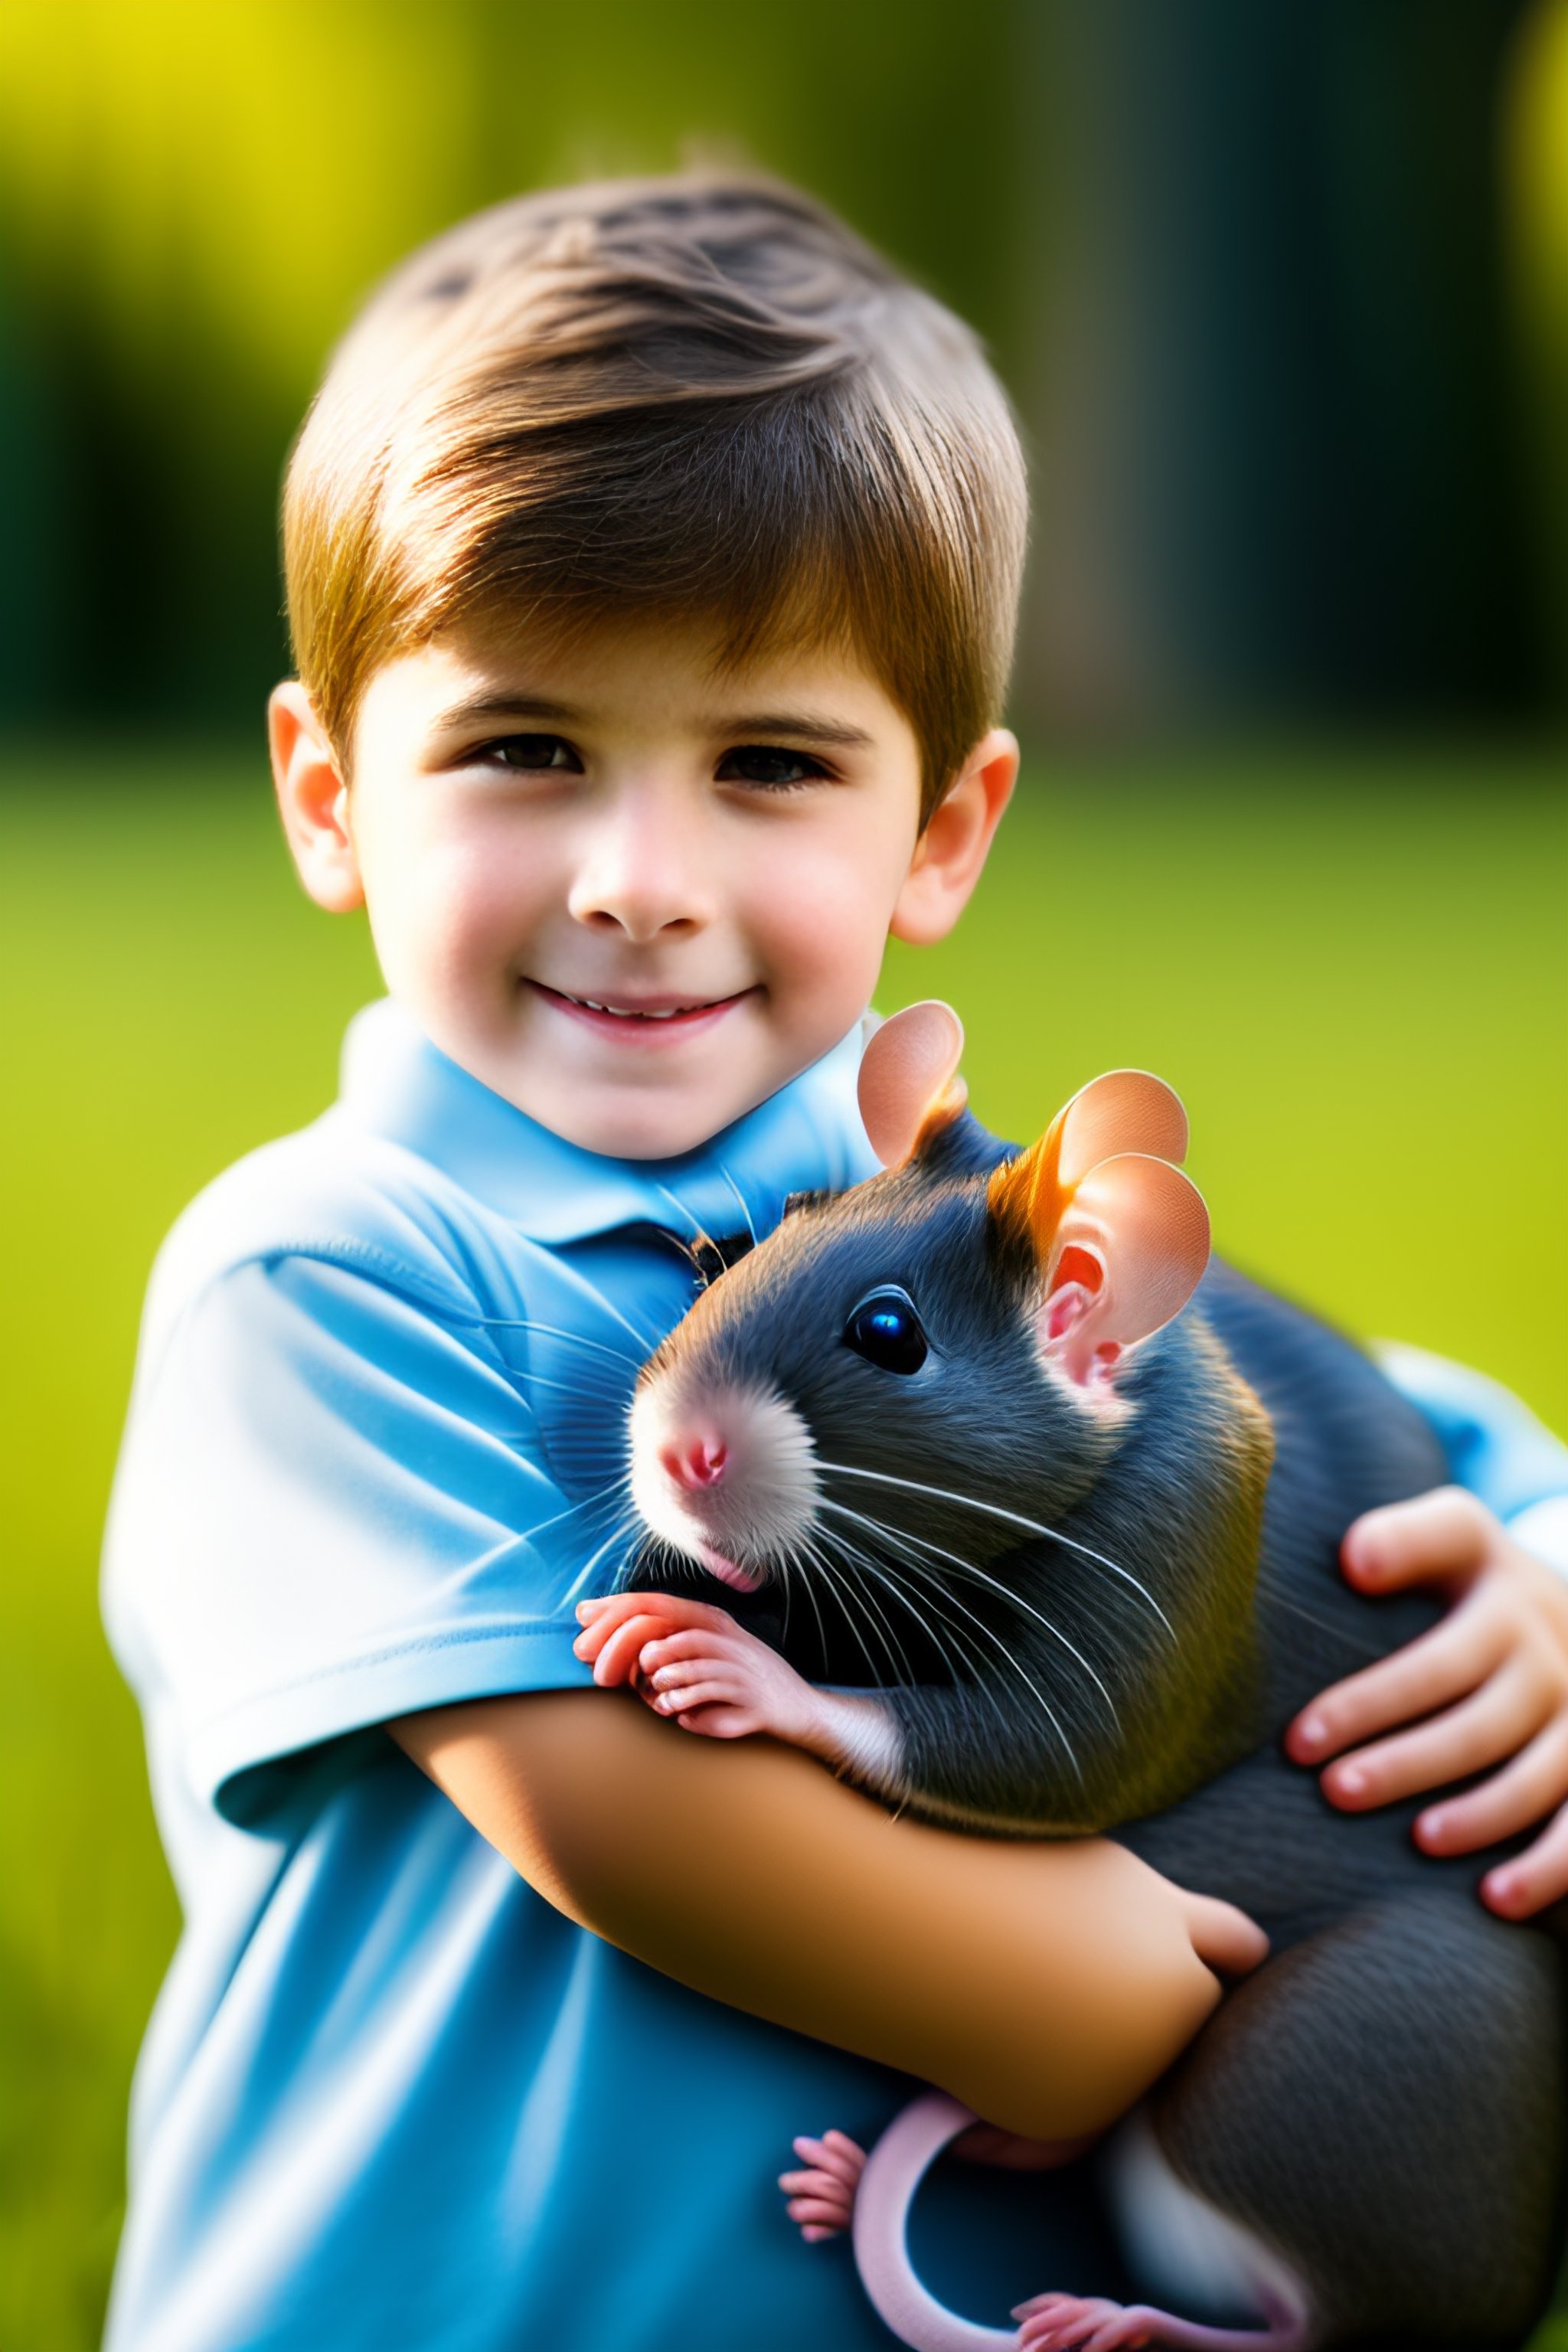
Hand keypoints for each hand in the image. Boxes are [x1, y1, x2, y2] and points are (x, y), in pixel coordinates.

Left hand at [575, 1590, 827, 1746]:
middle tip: (617, 1670)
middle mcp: (725, 1636)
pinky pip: (710, 1693)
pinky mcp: (750, 1696)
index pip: (658, 1604)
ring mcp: (740, 1664)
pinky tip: (676, 1713)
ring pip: (692, 1660)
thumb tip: (617, 1644)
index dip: (618, 1607)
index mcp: (711, 1619)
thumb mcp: (707, 1654)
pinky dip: (686, 1704)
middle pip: (672, 1630)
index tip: (583, 1616)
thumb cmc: (739, 1681)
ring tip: (656, 1693)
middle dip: (637, 1647)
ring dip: (665, 1678)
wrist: (796, 1708)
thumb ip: (667, 1646)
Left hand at [1285, 1488, 1567, 1917]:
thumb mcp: (1451, 1533)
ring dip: (1478, 1814)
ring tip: (1416, 1842)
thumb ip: (1404, 1539)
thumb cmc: (1471, 1577)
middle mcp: (1546, 1649)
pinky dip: (1544, 1865)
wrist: (1565, 1607)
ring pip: (1535, 1774)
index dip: (1374, 1695)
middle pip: (1477, 1718)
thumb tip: (1354, 1559)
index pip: (1436, 1655)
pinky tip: (1494, 1897)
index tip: (1300, 1738)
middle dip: (1405, 1761)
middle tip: (1333, 1792)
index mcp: (1499, 1592)